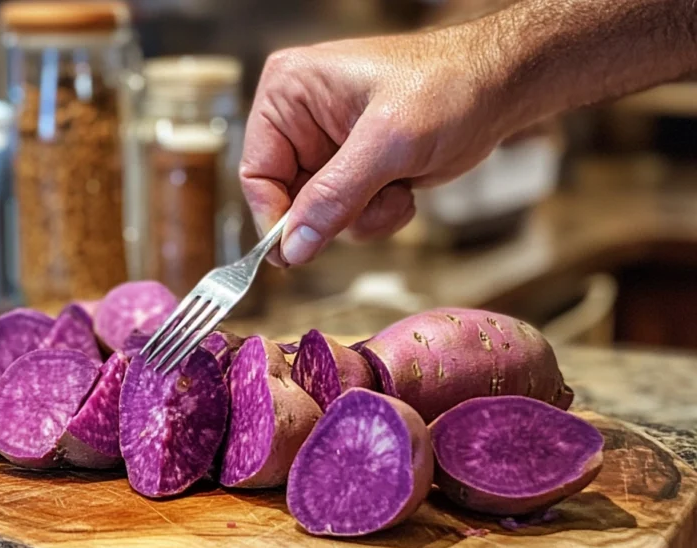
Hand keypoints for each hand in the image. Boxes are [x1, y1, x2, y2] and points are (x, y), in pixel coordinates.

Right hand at [240, 27, 524, 265]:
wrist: (501, 88)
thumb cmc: (448, 87)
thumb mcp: (387, 143)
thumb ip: (334, 197)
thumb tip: (294, 246)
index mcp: (289, 93)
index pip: (256, 172)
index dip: (275, 217)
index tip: (297, 251)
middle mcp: (300, 120)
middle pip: (287, 200)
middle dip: (333, 214)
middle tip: (370, 204)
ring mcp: (327, 148)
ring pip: (320, 216)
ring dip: (362, 215)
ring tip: (396, 186)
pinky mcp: (354, 170)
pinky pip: (347, 216)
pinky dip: (377, 214)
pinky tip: (404, 187)